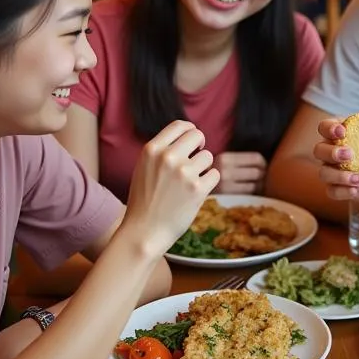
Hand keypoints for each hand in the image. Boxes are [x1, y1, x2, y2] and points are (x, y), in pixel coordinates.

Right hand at [123, 120, 219, 255]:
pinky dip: (209, 182)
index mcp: (152, 150)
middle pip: (197, 136)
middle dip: (199, 147)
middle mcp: (168, 157)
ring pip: (208, 157)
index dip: (190, 130)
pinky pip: (215, 174)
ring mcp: (184, 173)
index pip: (180, 126)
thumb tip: (189, 135)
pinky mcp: (198, 189)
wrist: (144, 232)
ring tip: (190, 183)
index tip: (193, 141)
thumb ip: (162, 151)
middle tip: (196, 159)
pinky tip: (196, 192)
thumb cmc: (144, 201)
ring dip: (203, 168)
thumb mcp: (144, 168)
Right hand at [216, 151, 266, 193]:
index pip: (256, 158)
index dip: (264, 164)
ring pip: (256, 185)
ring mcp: (225, 185)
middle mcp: (224, 170)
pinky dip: (254, 195)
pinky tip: (251, 196)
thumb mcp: (221, 164)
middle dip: (264, 176)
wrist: (192, 193)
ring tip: (257, 189)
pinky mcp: (227, 198)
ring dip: (260, 187)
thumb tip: (265, 164)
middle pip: (258, 171)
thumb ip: (238, 161)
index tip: (264, 169)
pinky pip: (249, 195)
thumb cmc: (211, 178)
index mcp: (224, 158)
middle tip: (262, 181)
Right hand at [313, 118, 358, 204]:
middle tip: (350, 155)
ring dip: (339, 175)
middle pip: (318, 150)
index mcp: (340, 135)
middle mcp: (330, 151)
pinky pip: (331, 191)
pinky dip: (342, 191)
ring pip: (323, 173)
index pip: (325, 127)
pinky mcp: (336, 188)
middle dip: (332, 152)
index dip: (330, 128)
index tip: (343, 132)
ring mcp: (331, 171)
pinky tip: (355, 190)